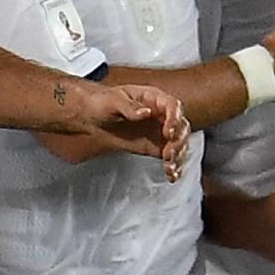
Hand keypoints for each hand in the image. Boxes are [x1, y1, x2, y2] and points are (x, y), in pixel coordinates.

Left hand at [74, 82, 191, 179]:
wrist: (93, 117)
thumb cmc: (103, 102)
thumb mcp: (113, 101)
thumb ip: (129, 107)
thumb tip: (146, 112)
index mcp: (154, 99)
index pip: (173, 106)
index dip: (174, 119)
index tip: (168, 133)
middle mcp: (162, 115)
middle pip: (181, 127)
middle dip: (178, 141)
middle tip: (169, 153)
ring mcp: (160, 132)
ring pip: (179, 143)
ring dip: (178, 156)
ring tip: (169, 167)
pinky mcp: (156, 147)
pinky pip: (171, 157)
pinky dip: (174, 166)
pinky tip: (172, 175)